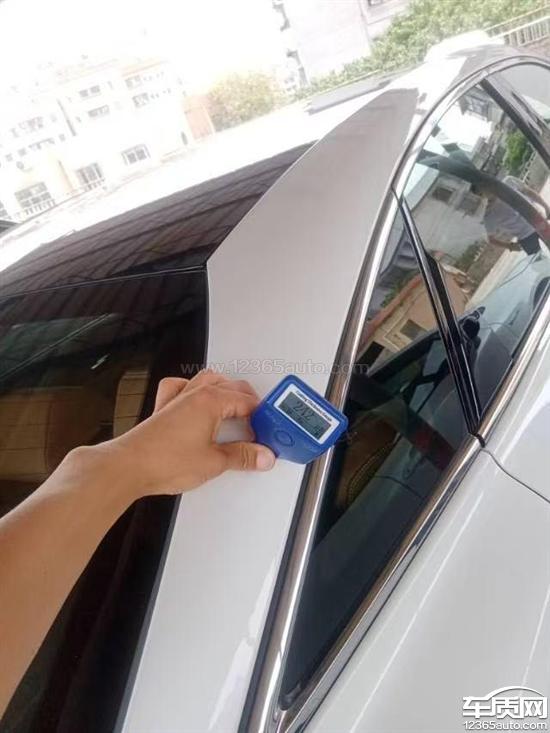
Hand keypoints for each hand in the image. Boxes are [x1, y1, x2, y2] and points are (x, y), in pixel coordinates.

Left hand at [92, 370, 275, 501]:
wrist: (128, 467)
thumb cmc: (163, 460)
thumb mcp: (214, 462)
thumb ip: (242, 456)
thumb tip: (261, 455)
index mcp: (210, 401)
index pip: (247, 401)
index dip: (262, 417)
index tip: (269, 431)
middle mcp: (193, 394)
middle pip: (231, 387)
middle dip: (249, 403)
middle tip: (259, 425)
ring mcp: (177, 399)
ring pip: (208, 381)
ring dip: (225, 392)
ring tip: (236, 412)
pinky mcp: (164, 409)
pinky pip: (181, 387)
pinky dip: (194, 390)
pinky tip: (199, 403)